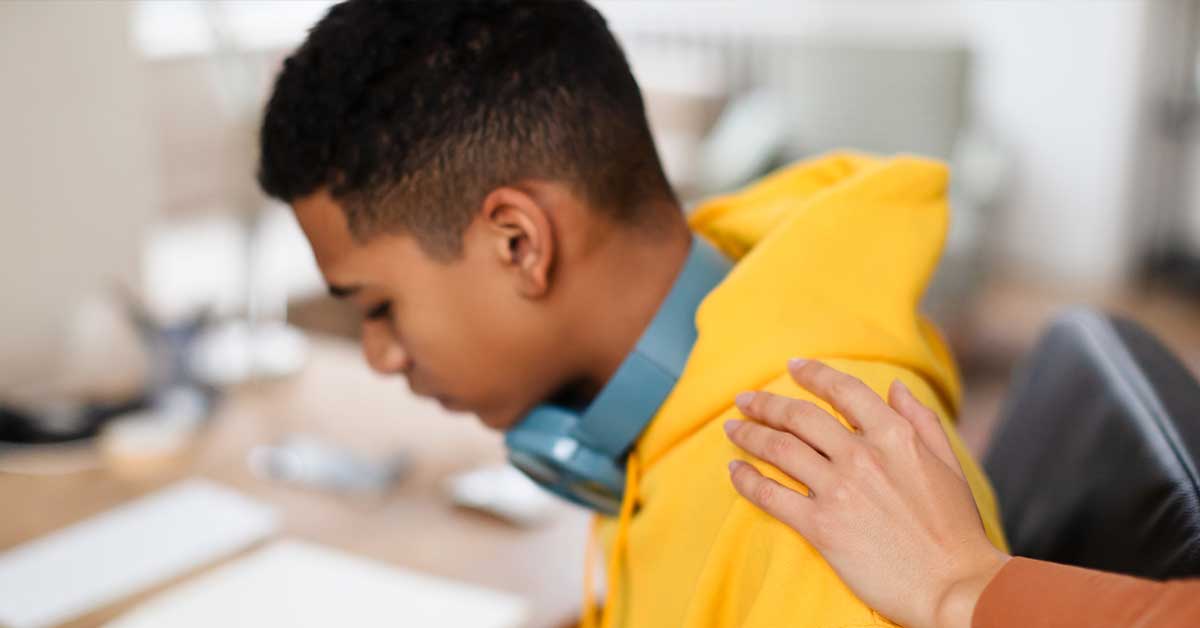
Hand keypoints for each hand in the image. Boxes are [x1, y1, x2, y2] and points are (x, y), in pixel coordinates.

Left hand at [724, 360, 1009, 627]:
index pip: (842, 390)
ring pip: (779, 449)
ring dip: (749, 435)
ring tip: (732, 428)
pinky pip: (771, 495)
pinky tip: (734, 471)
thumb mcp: (947, 464)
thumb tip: (896, 386)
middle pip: (799, 416)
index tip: (792, 366)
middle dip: (766, 403)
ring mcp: (839, 490)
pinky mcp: (821, 527)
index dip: (812, 374)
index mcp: (895, 435)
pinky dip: (746, 480)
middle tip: (745, 399)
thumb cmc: (956, 529)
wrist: (955, 586)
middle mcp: (862, 455)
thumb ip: (921, 420)